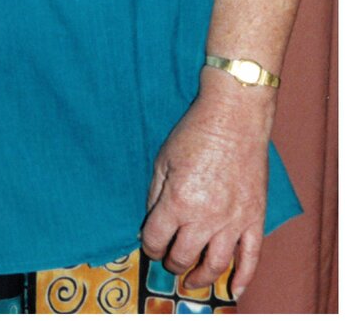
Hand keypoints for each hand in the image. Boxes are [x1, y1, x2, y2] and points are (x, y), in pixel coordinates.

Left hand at [141, 72, 273, 298]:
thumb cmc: (195, 133)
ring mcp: (233, 221)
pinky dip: (242, 278)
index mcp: (178, 201)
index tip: (151, 245)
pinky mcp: (255, 218)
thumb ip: (155, 195)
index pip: (156, 239)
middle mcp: (205, 218)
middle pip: (183, 257)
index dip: (150, 246)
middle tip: (170, 261)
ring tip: (192, 279)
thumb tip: (150, 225)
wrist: (234, 117)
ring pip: (215, 264)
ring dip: (201, 277)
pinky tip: (233, 289)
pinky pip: (251, 258)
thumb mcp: (163, 160)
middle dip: (172, 263)